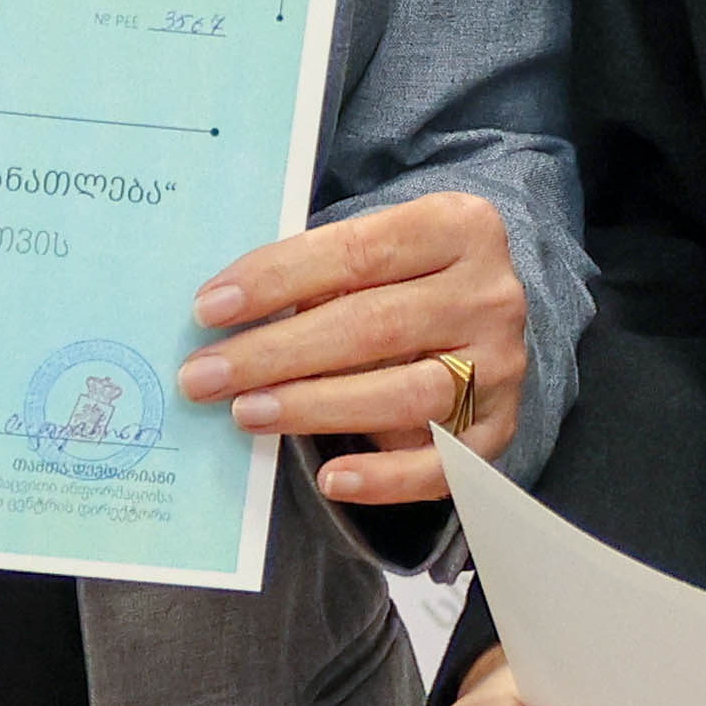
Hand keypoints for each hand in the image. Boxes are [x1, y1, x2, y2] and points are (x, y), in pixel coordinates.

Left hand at [176, 187, 525, 513]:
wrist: (478, 316)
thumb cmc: (397, 279)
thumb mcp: (369, 252)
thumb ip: (316, 273)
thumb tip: (224, 318)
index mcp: (457, 227)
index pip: (357, 251)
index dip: (278, 280)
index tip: (208, 310)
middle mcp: (490, 294)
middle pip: (374, 325)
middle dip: (276, 354)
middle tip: (204, 376)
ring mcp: (501, 365)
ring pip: (406, 394)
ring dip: (315, 408)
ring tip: (247, 414)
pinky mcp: (500, 427)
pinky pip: (443, 463)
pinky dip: (385, 477)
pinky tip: (331, 478)